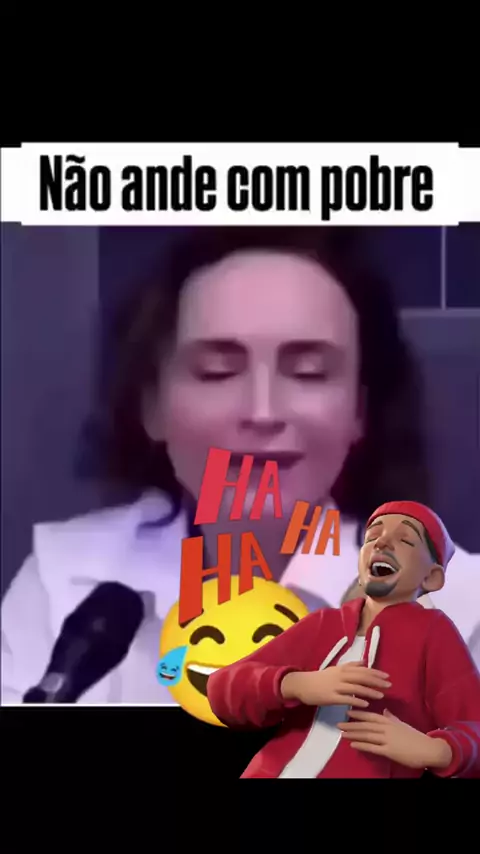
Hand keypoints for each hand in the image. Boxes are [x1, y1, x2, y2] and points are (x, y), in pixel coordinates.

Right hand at [281, 662, 390, 707]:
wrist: (303, 685)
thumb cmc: (321, 678)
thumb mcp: (336, 668)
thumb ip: (350, 666)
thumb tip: (364, 662)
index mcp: (343, 669)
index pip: (362, 669)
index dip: (375, 672)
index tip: (387, 676)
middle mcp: (341, 676)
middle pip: (362, 677)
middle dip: (376, 681)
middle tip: (389, 685)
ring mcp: (336, 686)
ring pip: (356, 688)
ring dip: (370, 691)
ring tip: (381, 695)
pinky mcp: (331, 697)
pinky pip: (346, 699)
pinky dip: (357, 700)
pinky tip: (366, 704)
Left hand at [338, 709, 452, 769]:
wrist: (428, 749)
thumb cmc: (415, 737)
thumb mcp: (403, 724)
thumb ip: (392, 718)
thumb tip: (385, 710)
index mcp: (390, 721)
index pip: (371, 716)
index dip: (359, 714)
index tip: (348, 712)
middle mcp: (387, 728)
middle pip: (366, 725)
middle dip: (351, 724)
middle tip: (339, 724)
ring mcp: (388, 739)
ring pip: (367, 735)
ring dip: (353, 734)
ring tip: (342, 733)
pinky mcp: (389, 751)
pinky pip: (373, 747)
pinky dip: (362, 745)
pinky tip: (353, 744)